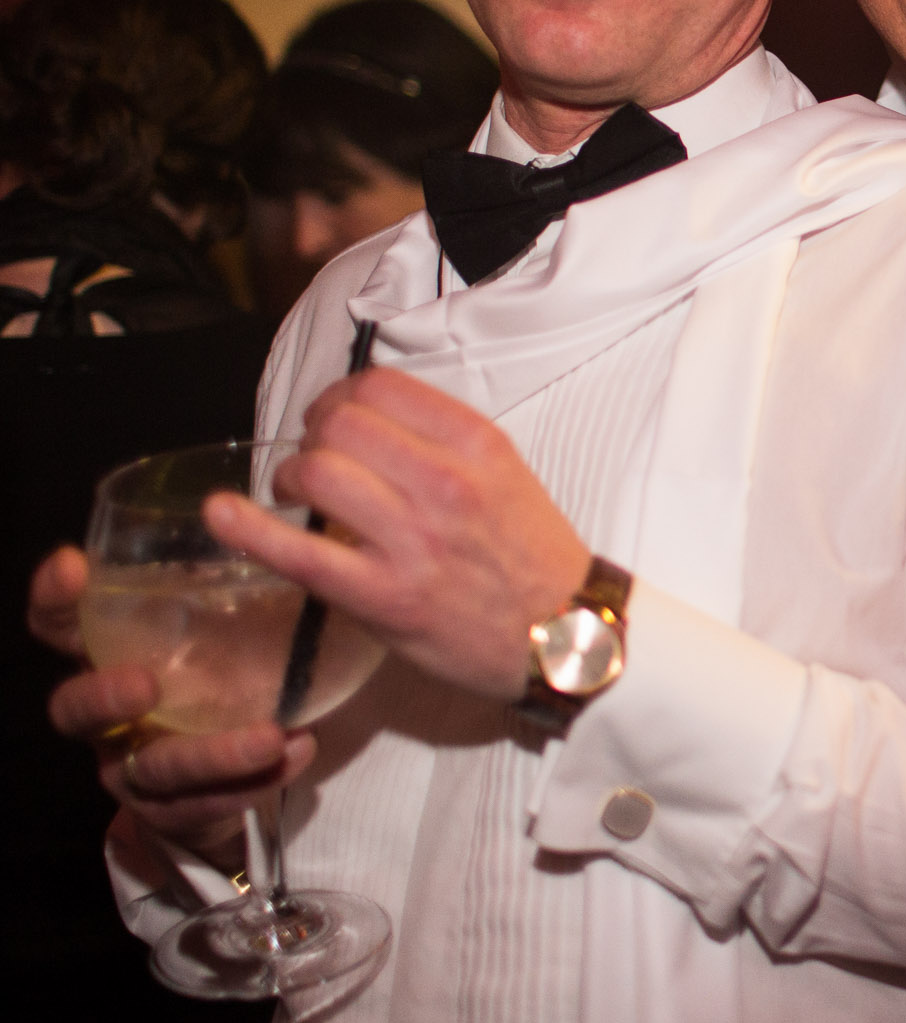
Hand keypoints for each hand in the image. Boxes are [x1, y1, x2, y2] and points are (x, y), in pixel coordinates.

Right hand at [29, 546, 313, 856]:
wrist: (223, 775)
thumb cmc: (217, 674)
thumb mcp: (215, 626)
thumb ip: (228, 587)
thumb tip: (298, 522)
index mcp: (109, 657)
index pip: (61, 625)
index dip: (55, 598)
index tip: (72, 564)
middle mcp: (107, 717)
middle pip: (74, 709)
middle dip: (104, 696)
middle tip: (146, 684)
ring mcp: (134, 768)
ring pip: (156, 768)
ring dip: (214, 754)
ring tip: (272, 737)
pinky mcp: (172, 810)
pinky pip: (208, 804)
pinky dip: (256, 781)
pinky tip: (299, 750)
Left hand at [204, 367, 591, 698]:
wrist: (566, 635)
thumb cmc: (533, 557)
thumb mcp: (508, 476)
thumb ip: (446, 443)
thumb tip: (370, 423)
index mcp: (479, 446)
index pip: (381, 387)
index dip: (339, 395)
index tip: (332, 417)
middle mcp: (446, 484)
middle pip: (341, 423)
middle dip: (312, 433)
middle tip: (313, 457)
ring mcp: (414, 541)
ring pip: (319, 472)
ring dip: (291, 475)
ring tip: (296, 494)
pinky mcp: (385, 597)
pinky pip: (301, 553)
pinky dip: (248, 530)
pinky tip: (222, 515)